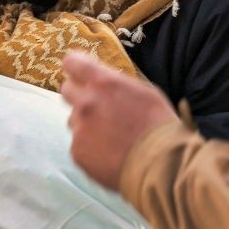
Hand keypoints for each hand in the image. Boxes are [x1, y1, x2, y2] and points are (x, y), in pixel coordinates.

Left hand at [61, 52, 178, 189]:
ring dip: (87, 124)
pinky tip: (110, 153)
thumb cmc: (159, 126)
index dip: (76, 68)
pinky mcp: (77, 152)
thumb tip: (103, 82)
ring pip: (74, 120)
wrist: (161, 166)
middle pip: (67, 90)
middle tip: (97, 106)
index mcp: (102, 83)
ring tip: (112, 137)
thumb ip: (116, 84)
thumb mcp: (144, 92)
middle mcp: (85, 103)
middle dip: (79, 95)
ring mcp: (79, 129)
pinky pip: (79, 145)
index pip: (72, 62)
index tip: (81, 73)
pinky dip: (90, 148)